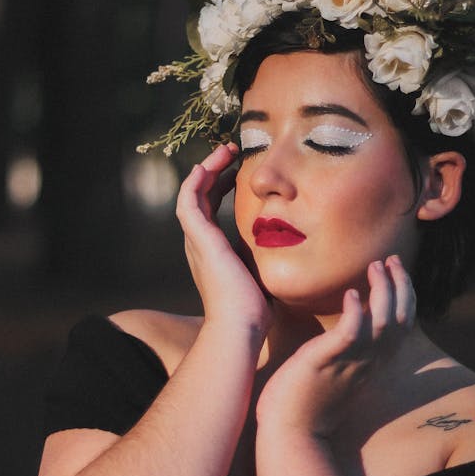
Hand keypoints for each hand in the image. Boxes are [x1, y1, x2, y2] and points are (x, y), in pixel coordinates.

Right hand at [176, 143, 271, 334]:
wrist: (241, 325)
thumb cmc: (255, 308)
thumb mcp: (261, 271)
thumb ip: (265, 255)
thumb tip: (286, 245)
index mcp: (212, 249)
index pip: (212, 207)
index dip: (222, 186)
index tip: (238, 169)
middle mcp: (199, 243)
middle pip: (201, 196)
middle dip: (214, 171)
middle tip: (231, 151)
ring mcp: (196, 240)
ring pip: (193, 193)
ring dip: (207, 169)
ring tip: (225, 150)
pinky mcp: (199, 238)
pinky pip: (188, 201)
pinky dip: (194, 182)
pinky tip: (207, 166)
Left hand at [256, 256, 415, 437]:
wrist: (291, 433)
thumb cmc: (306, 402)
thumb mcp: (338, 372)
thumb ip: (347, 351)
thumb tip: (343, 332)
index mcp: (373, 362)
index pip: (403, 324)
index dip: (405, 295)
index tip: (395, 269)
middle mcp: (370, 361)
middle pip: (402, 318)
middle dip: (401, 285)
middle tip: (390, 259)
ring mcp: (352, 361)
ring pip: (384, 321)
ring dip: (383, 290)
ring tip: (375, 266)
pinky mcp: (328, 361)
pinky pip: (351, 334)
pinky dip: (356, 312)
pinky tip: (351, 294)